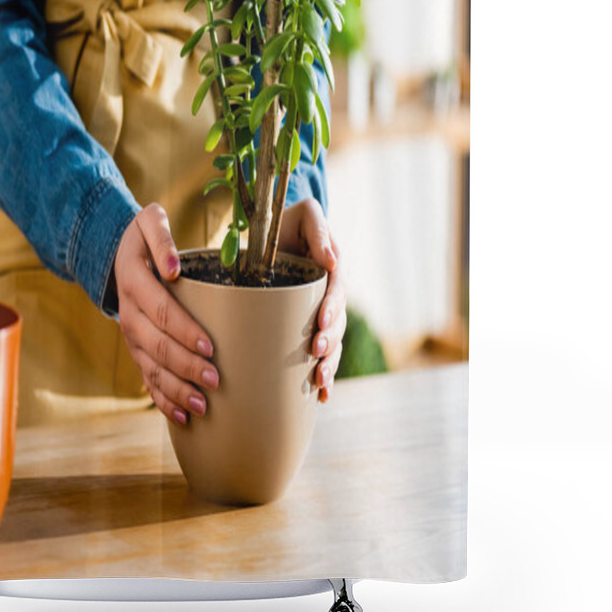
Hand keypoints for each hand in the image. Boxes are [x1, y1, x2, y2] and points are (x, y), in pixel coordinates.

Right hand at [113, 203, 218, 426]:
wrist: (119, 255)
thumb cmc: (145, 237)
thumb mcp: (148, 221)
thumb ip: (161, 237)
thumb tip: (173, 266)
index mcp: (134, 281)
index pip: (161, 310)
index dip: (185, 330)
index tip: (210, 346)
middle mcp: (129, 313)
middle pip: (157, 345)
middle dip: (186, 366)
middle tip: (215, 380)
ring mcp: (131, 336)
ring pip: (151, 368)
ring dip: (176, 389)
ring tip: (202, 406)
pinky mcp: (137, 350)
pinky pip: (147, 379)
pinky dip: (163, 400)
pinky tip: (182, 418)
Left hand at [278, 199, 346, 402]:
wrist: (275, 232)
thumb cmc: (288, 222)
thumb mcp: (304, 215)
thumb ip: (318, 230)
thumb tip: (332, 259)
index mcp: (331, 270)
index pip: (336, 292)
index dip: (331, 309)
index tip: (321, 323)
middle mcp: (330, 295)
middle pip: (337, 324)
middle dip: (328, 342)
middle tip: (316, 355)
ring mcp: (321, 313)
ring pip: (332, 343)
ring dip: (329, 364)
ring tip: (320, 381)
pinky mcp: (309, 327)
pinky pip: (320, 353)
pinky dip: (324, 376)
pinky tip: (322, 397)